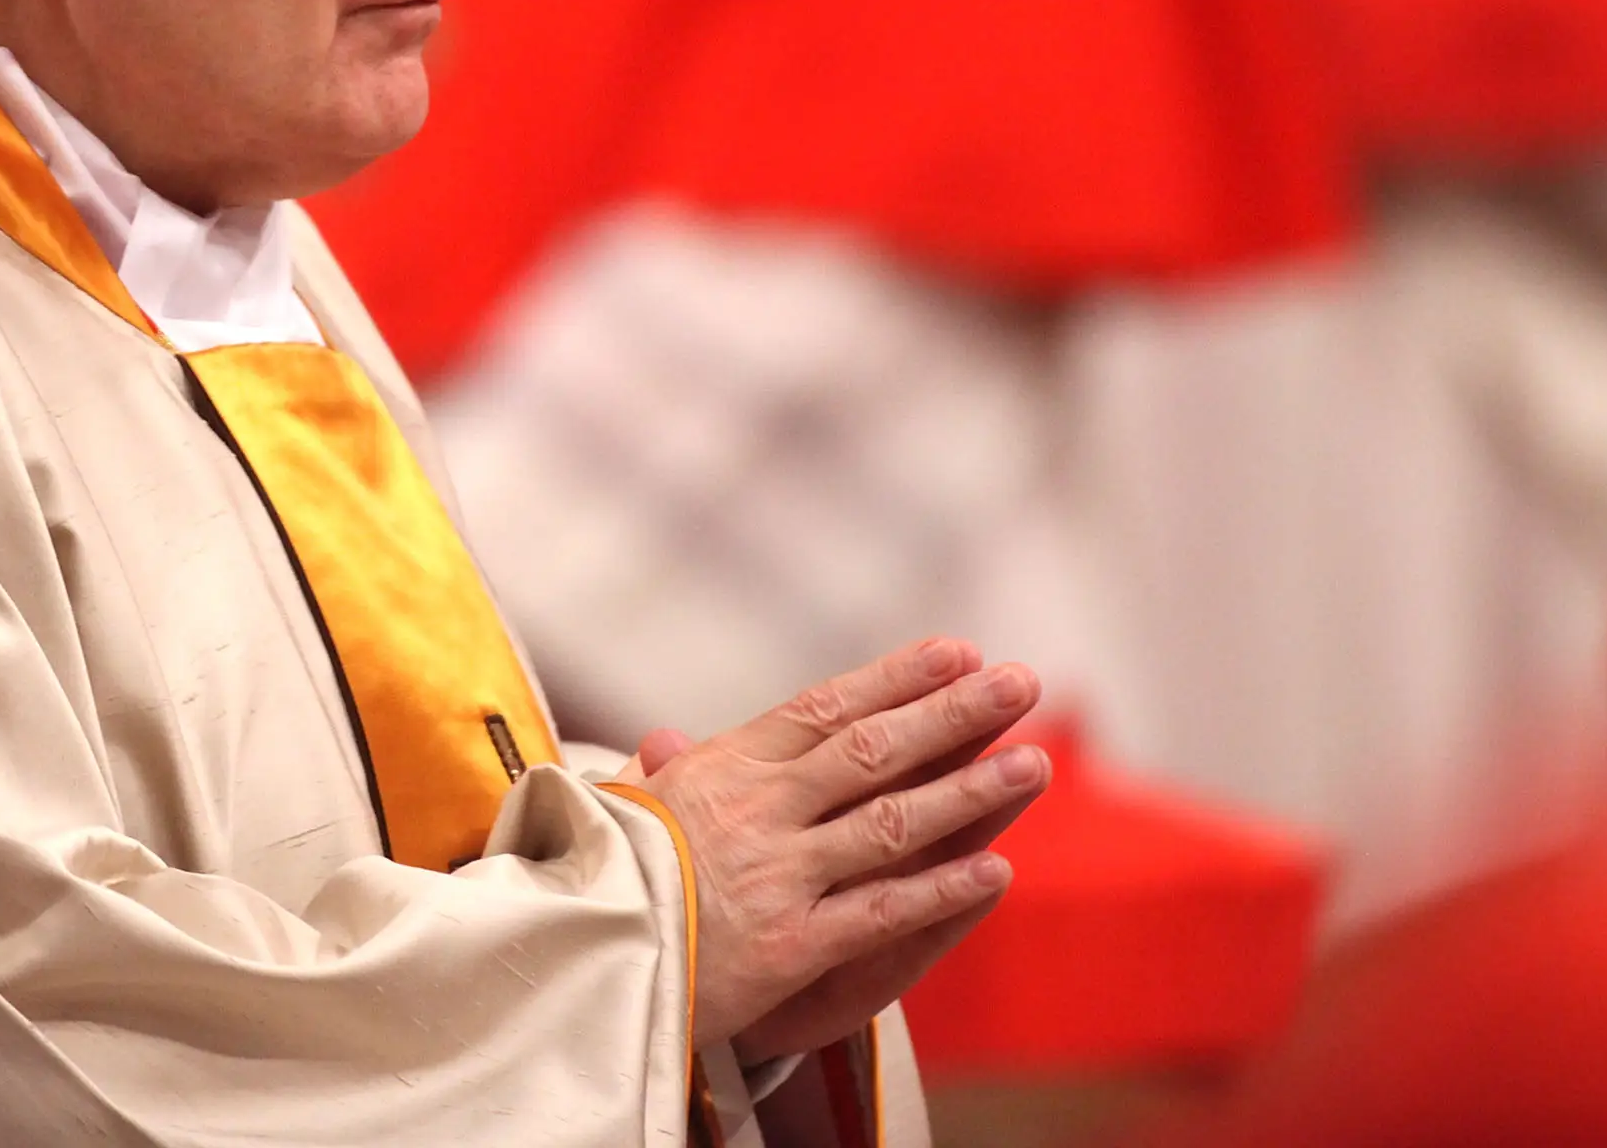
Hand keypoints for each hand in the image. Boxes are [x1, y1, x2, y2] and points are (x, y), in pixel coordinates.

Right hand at [635, 639, 1046, 1054]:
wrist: (572, 955)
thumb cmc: (600, 876)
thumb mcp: (626, 809)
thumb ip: (664, 772)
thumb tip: (667, 736)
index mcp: (724, 767)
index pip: (826, 707)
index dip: (898, 678)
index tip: (959, 652)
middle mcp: (758, 810)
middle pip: (874, 751)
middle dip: (955, 716)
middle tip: (1020, 684)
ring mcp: (777, 875)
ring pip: (891, 823)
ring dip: (969, 793)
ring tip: (1033, 763)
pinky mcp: (788, 945)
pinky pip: (880, 912)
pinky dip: (940, 890)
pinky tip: (994, 868)